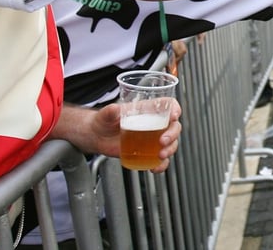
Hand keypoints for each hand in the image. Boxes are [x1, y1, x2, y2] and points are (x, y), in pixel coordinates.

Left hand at [53, 102, 182, 173]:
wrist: (97, 136)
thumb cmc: (103, 121)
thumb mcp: (106, 114)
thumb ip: (110, 111)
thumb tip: (114, 109)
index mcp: (147, 110)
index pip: (168, 105)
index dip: (175, 108)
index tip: (174, 115)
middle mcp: (153, 123)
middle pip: (173, 126)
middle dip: (172, 134)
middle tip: (163, 141)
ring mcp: (152, 139)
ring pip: (171, 143)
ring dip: (170, 150)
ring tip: (160, 155)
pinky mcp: (148, 152)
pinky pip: (161, 159)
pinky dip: (162, 164)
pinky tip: (155, 167)